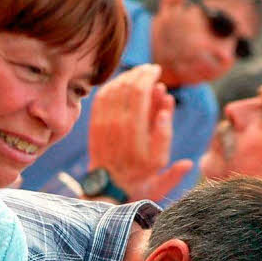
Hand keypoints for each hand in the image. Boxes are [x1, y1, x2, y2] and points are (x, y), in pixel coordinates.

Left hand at [87, 64, 192, 200]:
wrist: (109, 192)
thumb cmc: (139, 180)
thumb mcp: (160, 167)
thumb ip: (166, 138)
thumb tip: (167, 107)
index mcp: (135, 132)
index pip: (139, 91)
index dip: (148, 76)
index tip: (157, 70)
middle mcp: (116, 125)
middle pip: (126, 85)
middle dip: (140, 72)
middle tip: (150, 68)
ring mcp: (103, 124)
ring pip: (113, 88)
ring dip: (127, 77)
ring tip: (139, 74)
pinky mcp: (95, 125)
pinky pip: (101, 97)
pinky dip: (112, 86)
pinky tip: (122, 83)